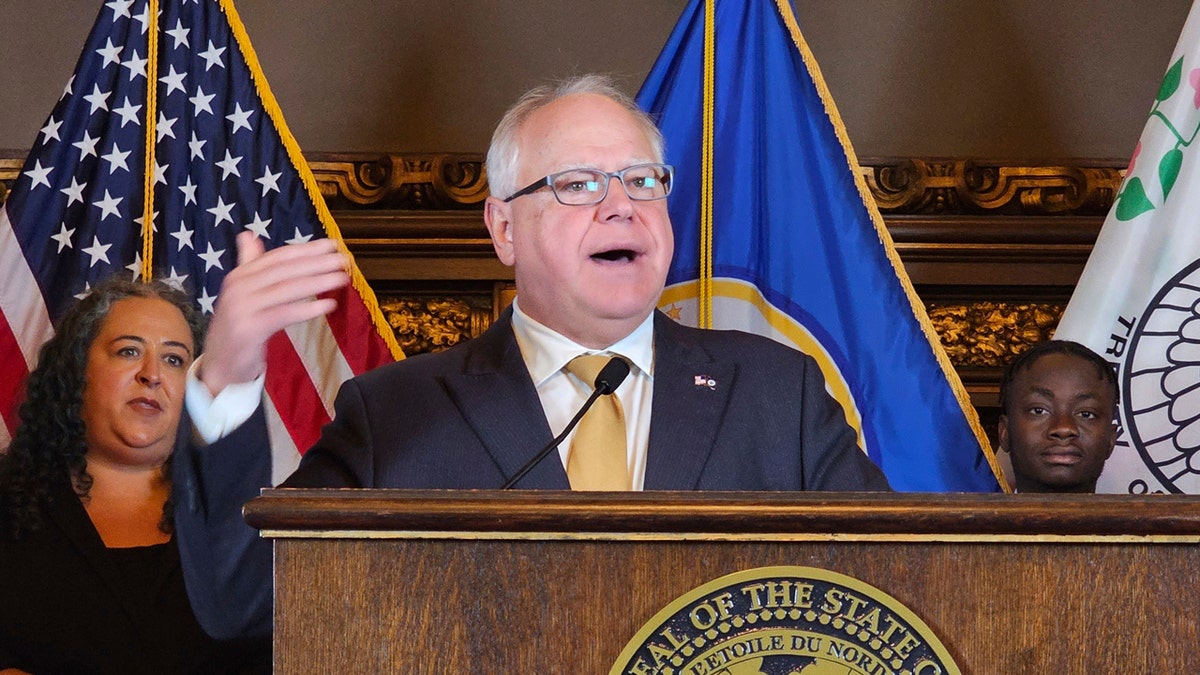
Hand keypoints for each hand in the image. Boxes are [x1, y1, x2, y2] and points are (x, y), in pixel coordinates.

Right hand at [199, 231, 349, 395]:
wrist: (218, 365)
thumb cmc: (238, 328)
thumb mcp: (243, 294)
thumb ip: (250, 266)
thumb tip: (248, 235)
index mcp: (239, 275)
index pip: (278, 257)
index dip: (306, 249)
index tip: (332, 245)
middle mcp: (239, 287)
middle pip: (285, 270)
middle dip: (316, 263)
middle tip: (343, 259)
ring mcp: (242, 307)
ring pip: (287, 289)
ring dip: (318, 282)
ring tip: (341, 278)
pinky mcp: (249, 329)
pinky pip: (284, 314)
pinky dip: (308, 309)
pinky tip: (329, 306)